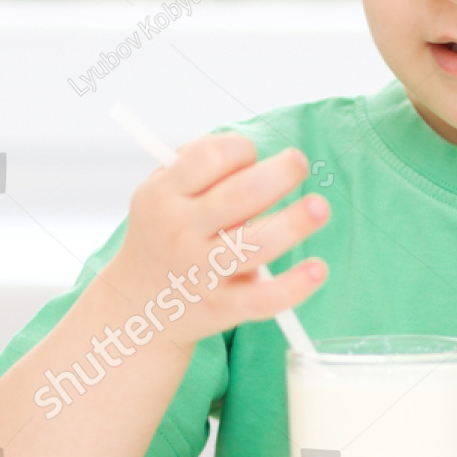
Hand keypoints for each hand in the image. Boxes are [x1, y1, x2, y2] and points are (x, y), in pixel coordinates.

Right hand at [104, 134, 330, 350]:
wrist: (137, 304)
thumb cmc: (162, 232)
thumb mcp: (158, 191)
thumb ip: (196, 163)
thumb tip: (250, 152)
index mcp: (165, 194)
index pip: (211, 157)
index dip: (241, 148)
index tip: (250, 156)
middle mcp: (181, 231)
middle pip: (242, 195)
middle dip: (281, 173)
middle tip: (298, 164)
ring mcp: (202, 272)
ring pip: (257, 244)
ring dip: (295, 223)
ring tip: (319, 208)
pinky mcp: (223, 307)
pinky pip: (263, 300)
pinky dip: (295, 286)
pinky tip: (318, 270)